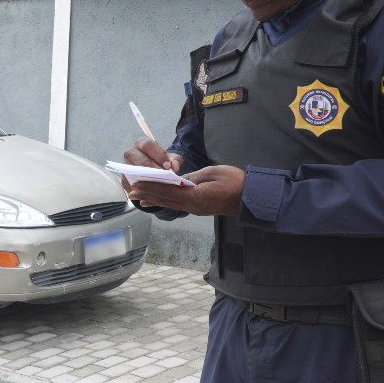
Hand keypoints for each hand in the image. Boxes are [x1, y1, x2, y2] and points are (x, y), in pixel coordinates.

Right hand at [121, 137, 182, 192]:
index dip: (158, 155)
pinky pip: (131, 185)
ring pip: (133, 172)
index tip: (168, 166)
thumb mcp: (170, 159)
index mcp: (142, 144)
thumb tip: (175, 166)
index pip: (148, 145)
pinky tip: (151, 193)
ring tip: (158, 186)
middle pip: (139, 159)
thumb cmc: (161, 162)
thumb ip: (175, 160)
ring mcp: (125, 166)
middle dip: (152, 168)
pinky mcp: (124, 179)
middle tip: (164, 177)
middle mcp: (130, 152)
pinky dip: (141, 189)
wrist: (153, 170)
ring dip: (146, 180)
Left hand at [128, 165, 245, 215]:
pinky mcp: (198, 208)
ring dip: (153, 199)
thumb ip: (193, 177)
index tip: (138, 183)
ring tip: (137, 196)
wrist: (252, 198)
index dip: (152, 187)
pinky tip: (155, 201)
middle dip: (148, 194)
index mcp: (196, 197)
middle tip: (131, 190)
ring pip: (170, 204)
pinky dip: (164, 201)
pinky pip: (177, 205)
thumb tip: (178, 180)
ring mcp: (195, 209)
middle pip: (166, 199)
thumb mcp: (213, 173)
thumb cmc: (236, 181)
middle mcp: (193, 206)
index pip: (169, 191)